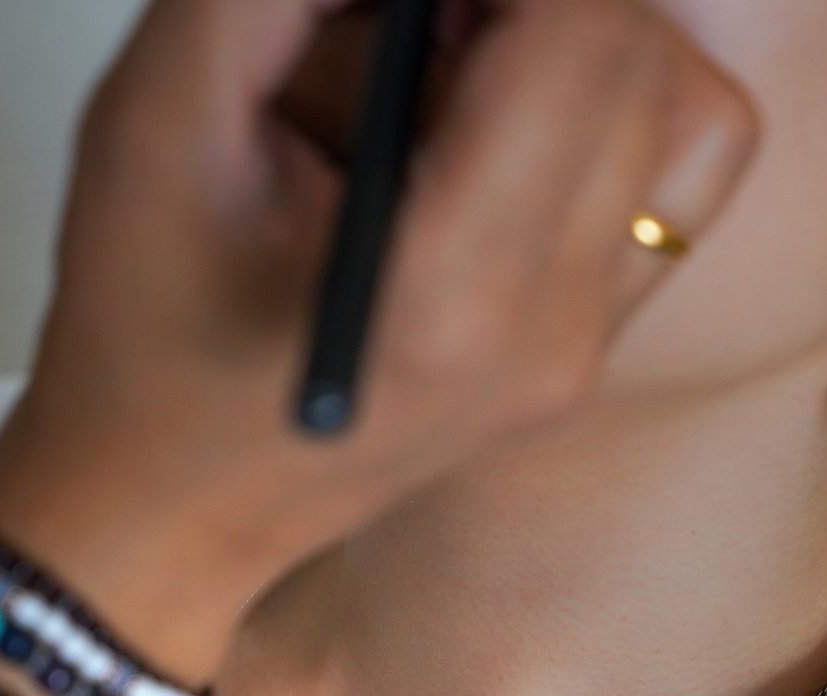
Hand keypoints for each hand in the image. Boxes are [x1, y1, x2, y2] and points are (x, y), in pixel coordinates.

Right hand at [0, 0, 756, 682]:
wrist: (158, 514)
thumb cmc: (139, 347)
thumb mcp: (157, 121)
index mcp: (444, 292)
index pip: (586, 36)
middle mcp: (545, 336)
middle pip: (648, 59)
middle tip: (421, 10)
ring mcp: (580, 355)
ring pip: (687, 110)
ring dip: (587, 40)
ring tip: (455, 54)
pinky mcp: (587, 352)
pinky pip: (668, 184)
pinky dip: (602, 107)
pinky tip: (486, 118)